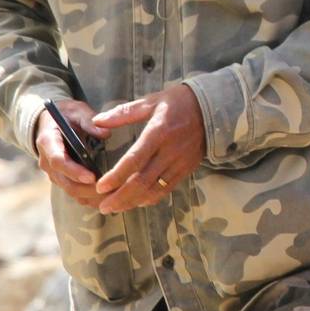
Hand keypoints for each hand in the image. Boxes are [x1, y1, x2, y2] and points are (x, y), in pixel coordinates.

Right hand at [36, 99, 102, 208]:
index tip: (92, 177)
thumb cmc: (67, 115)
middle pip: (66, 182)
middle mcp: (47, 162)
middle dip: (87, 189)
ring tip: (114, 197)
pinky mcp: (62, 180)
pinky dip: (91, 198)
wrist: (52, 123)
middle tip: (110, 191)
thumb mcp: (78, 111)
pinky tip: (110, 198)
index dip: (74, 171)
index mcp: (48, 142)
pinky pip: (76, 193)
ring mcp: (54, 173)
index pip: (58, 161)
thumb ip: (90, 121)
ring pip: (71, 191)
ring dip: (91, 197)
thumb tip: (106, 133)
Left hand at [88, 84, 206, 213]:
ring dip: (133, 201)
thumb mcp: (150, 101)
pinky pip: (167, 188)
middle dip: (121, 197)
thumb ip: (123, 113)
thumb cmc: (178, 103)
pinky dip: (151, 198)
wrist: (212, 109)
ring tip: (116, 208)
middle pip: (143, 180)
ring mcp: (180, 163)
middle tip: (104, 207)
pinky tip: (137, 202)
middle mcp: (170, 151)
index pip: (135, 159)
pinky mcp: (186, 169)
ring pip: (154, 189)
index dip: (117, 176)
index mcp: (158, 132)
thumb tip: (97, 121)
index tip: (101, 187)